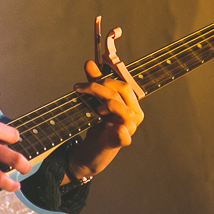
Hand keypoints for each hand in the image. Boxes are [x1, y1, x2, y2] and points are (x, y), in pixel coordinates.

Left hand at [67, 60, 144, 179]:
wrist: (90, 151)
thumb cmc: (97, 125)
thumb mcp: (95, 101)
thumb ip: (94, 83)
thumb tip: (90, 62)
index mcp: (130, 103)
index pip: (123, 84)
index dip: (105, 78)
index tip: (85, 78)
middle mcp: (133, 114)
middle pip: (122, 91)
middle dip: (99, 86)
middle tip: (79, 89)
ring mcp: (128, 129)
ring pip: (122, 109)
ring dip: (105, 103)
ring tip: (94, 108)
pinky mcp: (119, 143)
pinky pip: (125, 136)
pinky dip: (119, 131)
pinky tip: (109, 126)